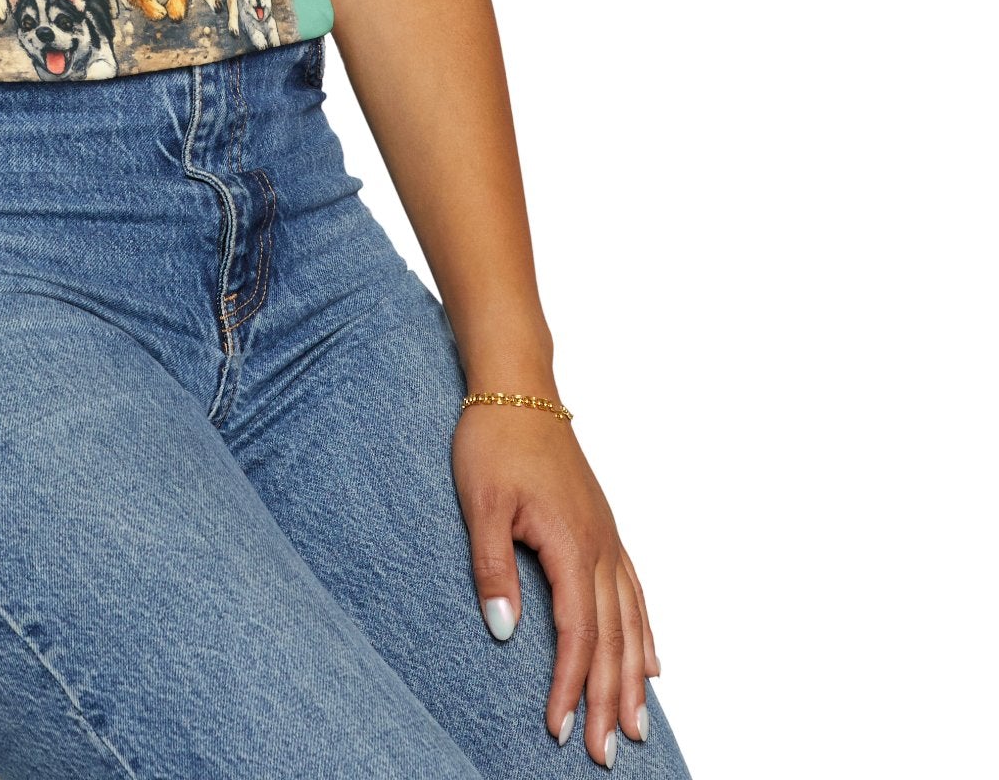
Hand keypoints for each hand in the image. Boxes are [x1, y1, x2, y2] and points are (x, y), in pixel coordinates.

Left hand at [452, 400, 660, 766]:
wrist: (518, 388)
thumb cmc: (493, 441)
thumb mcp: (480, 503)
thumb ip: (492, 568)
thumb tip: (502, 633)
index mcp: (572, 545)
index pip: (576, 634)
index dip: (568, 686)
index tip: (558, 728)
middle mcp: (600, 547)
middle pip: (612, 639)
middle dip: (608, 700)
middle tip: (607, 754)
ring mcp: (607, 537)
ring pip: (631, 622)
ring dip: (633, 678)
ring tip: (636, 727)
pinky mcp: (604, 528)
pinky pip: (634, 593)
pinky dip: (645, 633)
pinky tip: (651, 662)